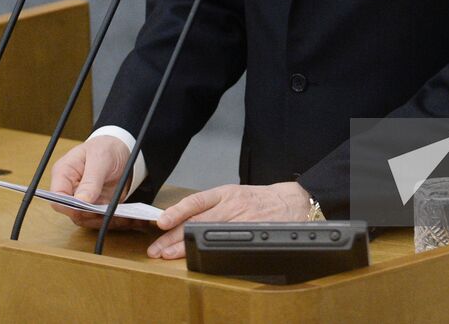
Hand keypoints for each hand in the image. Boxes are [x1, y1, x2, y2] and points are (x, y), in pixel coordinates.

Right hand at [48, 135, 147, 229]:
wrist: (121, 149)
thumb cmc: (105, 148)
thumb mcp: (100, 158)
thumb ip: (91, 180)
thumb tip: (81, 202)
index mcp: (64, 174)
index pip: (57, 199)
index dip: (70, 208)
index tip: (88, 209)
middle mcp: (71, 190)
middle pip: (74, 213)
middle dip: (93, 217)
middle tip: (112, 213)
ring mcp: (84, 200)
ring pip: (89, 220)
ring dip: (107, 221)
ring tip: (126, 217)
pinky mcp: (97, 206)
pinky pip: (102, 219)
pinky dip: (115, 220)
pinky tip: (130, 218)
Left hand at [147, 181, 311, 258]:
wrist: (292, 203)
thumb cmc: (262, 200)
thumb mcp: (237, 194)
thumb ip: (214, 206)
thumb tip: (185, 219)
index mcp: (226, 193)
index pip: (196, 202)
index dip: (176, 211)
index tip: (160, 222)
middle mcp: (231, 205)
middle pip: (196, 221)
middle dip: (172, 236)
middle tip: (155, 248)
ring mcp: (240, 220)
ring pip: (206, 233)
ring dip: (184, 246)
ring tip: (166, 255)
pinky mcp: (249, 233)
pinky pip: (224, 242)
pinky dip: (207, 249)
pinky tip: (195, 255)